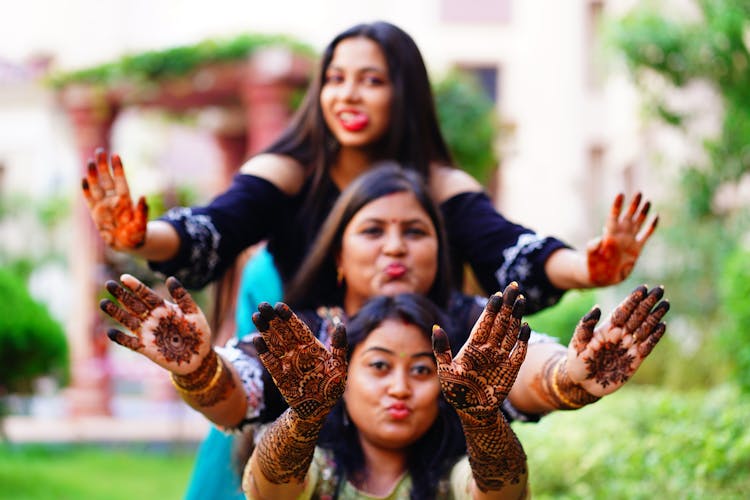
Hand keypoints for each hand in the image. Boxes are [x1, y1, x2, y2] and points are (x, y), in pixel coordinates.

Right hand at [82, 148, 147, 249]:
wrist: (127, 245)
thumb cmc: (137, 234)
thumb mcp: (142, 224)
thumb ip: (142, 212)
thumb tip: (144, 197)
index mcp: (126, 201)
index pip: (121, 181)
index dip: (118, 169)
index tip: (115, 155)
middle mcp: (114, 200)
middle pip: (107, 179)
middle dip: (103, 166)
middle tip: (100, 151)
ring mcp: (103, 205)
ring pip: (97, 186)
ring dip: (93, 174)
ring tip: (90, 161)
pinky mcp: (95, 213)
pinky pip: (89, 199)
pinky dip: (86, 190)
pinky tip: (83, 179)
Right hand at [100, 274, 211, 373]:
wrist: (199, 357)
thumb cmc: (198, 333)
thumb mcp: (194, 312)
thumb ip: (182, 297)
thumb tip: (170, 278)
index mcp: (163, 308)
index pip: (146, 294)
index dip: (135, 286)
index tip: (124, 277)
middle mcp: (152, 319)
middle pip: (133, 304)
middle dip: (121, 295)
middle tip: (108, 284)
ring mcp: (148, 333)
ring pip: (128, 321)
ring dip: (116, 313)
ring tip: (104, 303)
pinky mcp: (146, 348)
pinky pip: (130, 342)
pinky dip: (121, 338)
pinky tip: (111, 331)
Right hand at [252, 302, 347, 420]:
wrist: (319, 408)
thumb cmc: (332, 386)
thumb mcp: (339, 366)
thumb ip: (339, 346)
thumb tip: (340, 325)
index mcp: (311, 346)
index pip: (298, 327)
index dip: (288, 316)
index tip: (279, 305)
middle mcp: (297, 351)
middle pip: (283, 331)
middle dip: (273, 318)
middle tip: (262, 305)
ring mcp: (287, 362)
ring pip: (274, 343)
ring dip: (265, 330)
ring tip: (257, 316)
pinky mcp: (280, 376)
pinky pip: (271, 362)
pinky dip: (265, 352)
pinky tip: (258, 340)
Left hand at [433, 282, 530, 420]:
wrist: (472, 412)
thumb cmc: (456, 391)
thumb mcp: (445, 370)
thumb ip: (441, 349)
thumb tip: (436, 326)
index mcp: (473, 346)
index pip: (484, 323)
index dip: (491, 309)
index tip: (497, 294)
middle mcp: (488, 348)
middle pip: (499, 322)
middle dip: (506, 304)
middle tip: (513, 286)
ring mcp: (500, 357)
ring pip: (510, 332)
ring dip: (515, 316)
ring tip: (520, 299)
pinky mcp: (511, 370)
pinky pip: (519, 351)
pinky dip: (523, 339)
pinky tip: (526, 326)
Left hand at [566, 285, 668, 396]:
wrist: (583, 384)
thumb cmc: (577, 361)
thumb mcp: (577, 343)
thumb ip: (586, 326)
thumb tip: (597, 308)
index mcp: (606, 328)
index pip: (622, 311)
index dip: (632, 299)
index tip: (642, 288)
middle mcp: (619, 335)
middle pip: (636, 316)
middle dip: (647, 303)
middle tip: (659, 289)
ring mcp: (628, 347)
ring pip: (644, 328)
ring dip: (654, 316)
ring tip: (665, 304)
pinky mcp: (635, 360)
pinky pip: (647, 346)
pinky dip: (655, 336)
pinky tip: (662, 325)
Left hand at [587, 193, 657, 285]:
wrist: (602, 277)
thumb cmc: (593, 266)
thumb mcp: (591, 258)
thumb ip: (592, 249)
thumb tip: (596, 241)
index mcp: (609, 235)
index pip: (613, 217)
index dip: (617, 206)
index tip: (620, 194)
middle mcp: (620, 235)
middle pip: (628, 216)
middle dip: (633, 205)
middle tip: (639, 192)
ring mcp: (629, 240)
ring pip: (638, 222)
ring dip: (642, 212)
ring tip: (647, 200)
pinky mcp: (637, 248)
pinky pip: (646, 235)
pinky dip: (651, 227)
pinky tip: (656, 216)